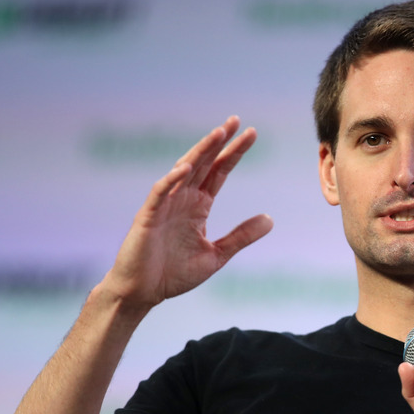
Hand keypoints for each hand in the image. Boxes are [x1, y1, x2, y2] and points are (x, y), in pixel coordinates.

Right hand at [103, 116, 272, 309]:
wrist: (143, 292)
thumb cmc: (174, 274)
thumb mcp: (217, 255)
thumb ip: (241, 236)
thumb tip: (270, 219)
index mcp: (199, 206)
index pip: (220, 172)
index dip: (234, 153)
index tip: (252, 134)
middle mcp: (182, 199)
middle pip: (204, 163)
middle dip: (219, 142)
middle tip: (236, 120)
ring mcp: (164, 205)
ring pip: (184, 171)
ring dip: (200, 152)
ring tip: (218, 134)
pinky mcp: (147, 217)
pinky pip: (160, 194)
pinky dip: (172, 180)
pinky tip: (187, 168)